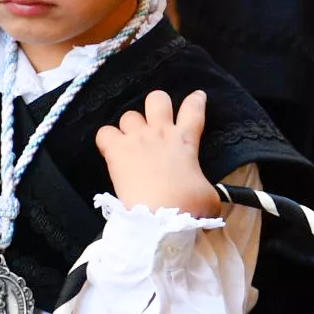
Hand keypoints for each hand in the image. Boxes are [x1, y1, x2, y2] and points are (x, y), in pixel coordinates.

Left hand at [95, 89, 219, 217]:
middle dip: (156, 105)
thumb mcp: (208, 196)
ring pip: (129, 115)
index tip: (197, 97)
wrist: (161, 217)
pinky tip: (111, 150)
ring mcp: (137, 138)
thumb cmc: (188, 205)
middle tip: (155, 120)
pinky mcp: (116, 151)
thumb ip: (205, 187)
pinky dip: (107, 140)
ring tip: (131, 142)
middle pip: (157, 99)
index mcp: (186, 140)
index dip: (196, 100)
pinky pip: (104, 133)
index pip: (194, 108)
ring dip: (130, 127)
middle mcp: (161, 132)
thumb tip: (203, 195)